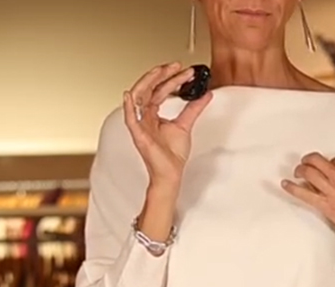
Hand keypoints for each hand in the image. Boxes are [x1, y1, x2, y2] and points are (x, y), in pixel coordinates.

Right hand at [123, 63, 211, 194]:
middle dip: (163, 75)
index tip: (186, 71)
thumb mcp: (186, 124)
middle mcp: (145, 116)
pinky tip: (130, 94)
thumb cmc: (172, 155)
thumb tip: (205, 94)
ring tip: (162, 71)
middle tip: (177, 66)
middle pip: (150, 88)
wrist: (170, 174)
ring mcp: (140, 124)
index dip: (172, 78)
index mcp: (153, 113)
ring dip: (150, 81)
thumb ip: (194, 108)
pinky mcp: (138, 134)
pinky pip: (130, 117)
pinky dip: (128, 105)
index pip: (160, 89)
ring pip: (139, 96)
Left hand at [282, 154, 334, 262]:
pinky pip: (304, 193)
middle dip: (309, 161)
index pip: (334, 160)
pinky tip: (286, 184)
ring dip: (300, 171)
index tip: (327, 168)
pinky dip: (292, 188)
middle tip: (305, 163)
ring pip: (308, 173)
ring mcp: (331, 190)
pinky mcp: (325, 205)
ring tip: (297, 172)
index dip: (328, 164)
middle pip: (317, 162)